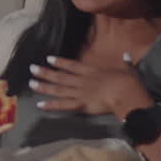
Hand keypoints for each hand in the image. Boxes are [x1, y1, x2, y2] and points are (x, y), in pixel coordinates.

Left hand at [29, 56, 152, 116]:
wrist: (126, 93)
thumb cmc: (129, 82)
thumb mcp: (128, 69)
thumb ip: (125, 63)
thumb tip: (127, 55)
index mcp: (92, 71)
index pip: (73, 65)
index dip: (60, 62)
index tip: (48, 58)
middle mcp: (83, 81)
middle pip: (60, 76)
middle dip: (45, 72)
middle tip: (32, 68)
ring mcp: (80, 93)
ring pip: (58, 89)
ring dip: (44, 86)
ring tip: (31, 83)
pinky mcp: (81, 105)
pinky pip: (63, 105)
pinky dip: (51, 105)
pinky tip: (39, 104)